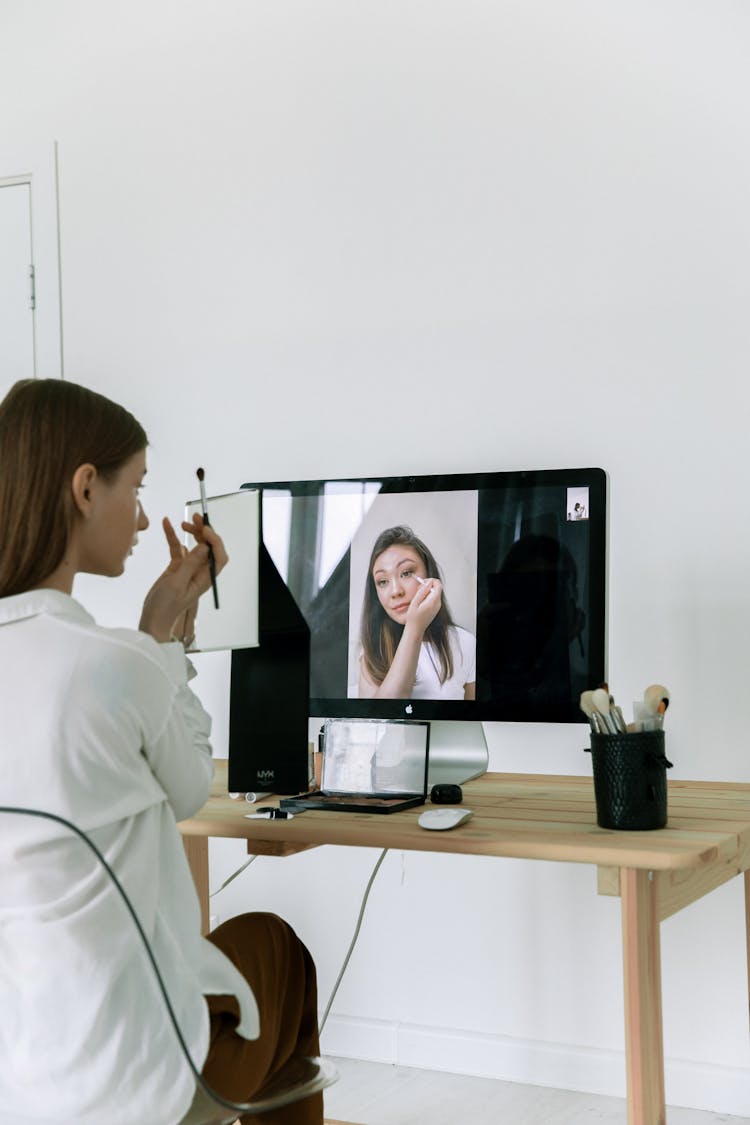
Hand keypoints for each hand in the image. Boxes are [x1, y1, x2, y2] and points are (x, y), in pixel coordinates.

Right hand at [139, 514, 227, 643]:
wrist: (153, 619)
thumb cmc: (166, 607)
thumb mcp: (177, 584)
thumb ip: (191, 564)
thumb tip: (205, 546)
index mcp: (205, 578)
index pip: (219, 556)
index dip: (215, 540)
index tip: (204, 529)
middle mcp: (200, 572)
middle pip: (208, 547)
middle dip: (204, 531)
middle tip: (195, 518)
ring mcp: (188, 569)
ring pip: (194, 545)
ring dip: (190, 532)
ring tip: (182, 522)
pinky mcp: (177, 568)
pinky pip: (178, 549)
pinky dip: (173, 537)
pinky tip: (167, 525)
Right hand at [404, 577, 442, 634]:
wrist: (416, 630)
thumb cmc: (413, 619)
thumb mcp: (415, 603)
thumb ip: (422, 591)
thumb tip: (428, 582)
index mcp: (433, 601)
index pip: (438, 584)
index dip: (431, 581)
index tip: (423, 583)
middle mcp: (438, 603)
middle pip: (437, 588)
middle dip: (428, 586)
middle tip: (418, 590)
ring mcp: (437, 606)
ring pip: (435, 592)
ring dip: (427, 591)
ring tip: (418, 597)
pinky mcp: (436, 608)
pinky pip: (433, 598)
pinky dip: (427, 596)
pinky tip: (420, 602)